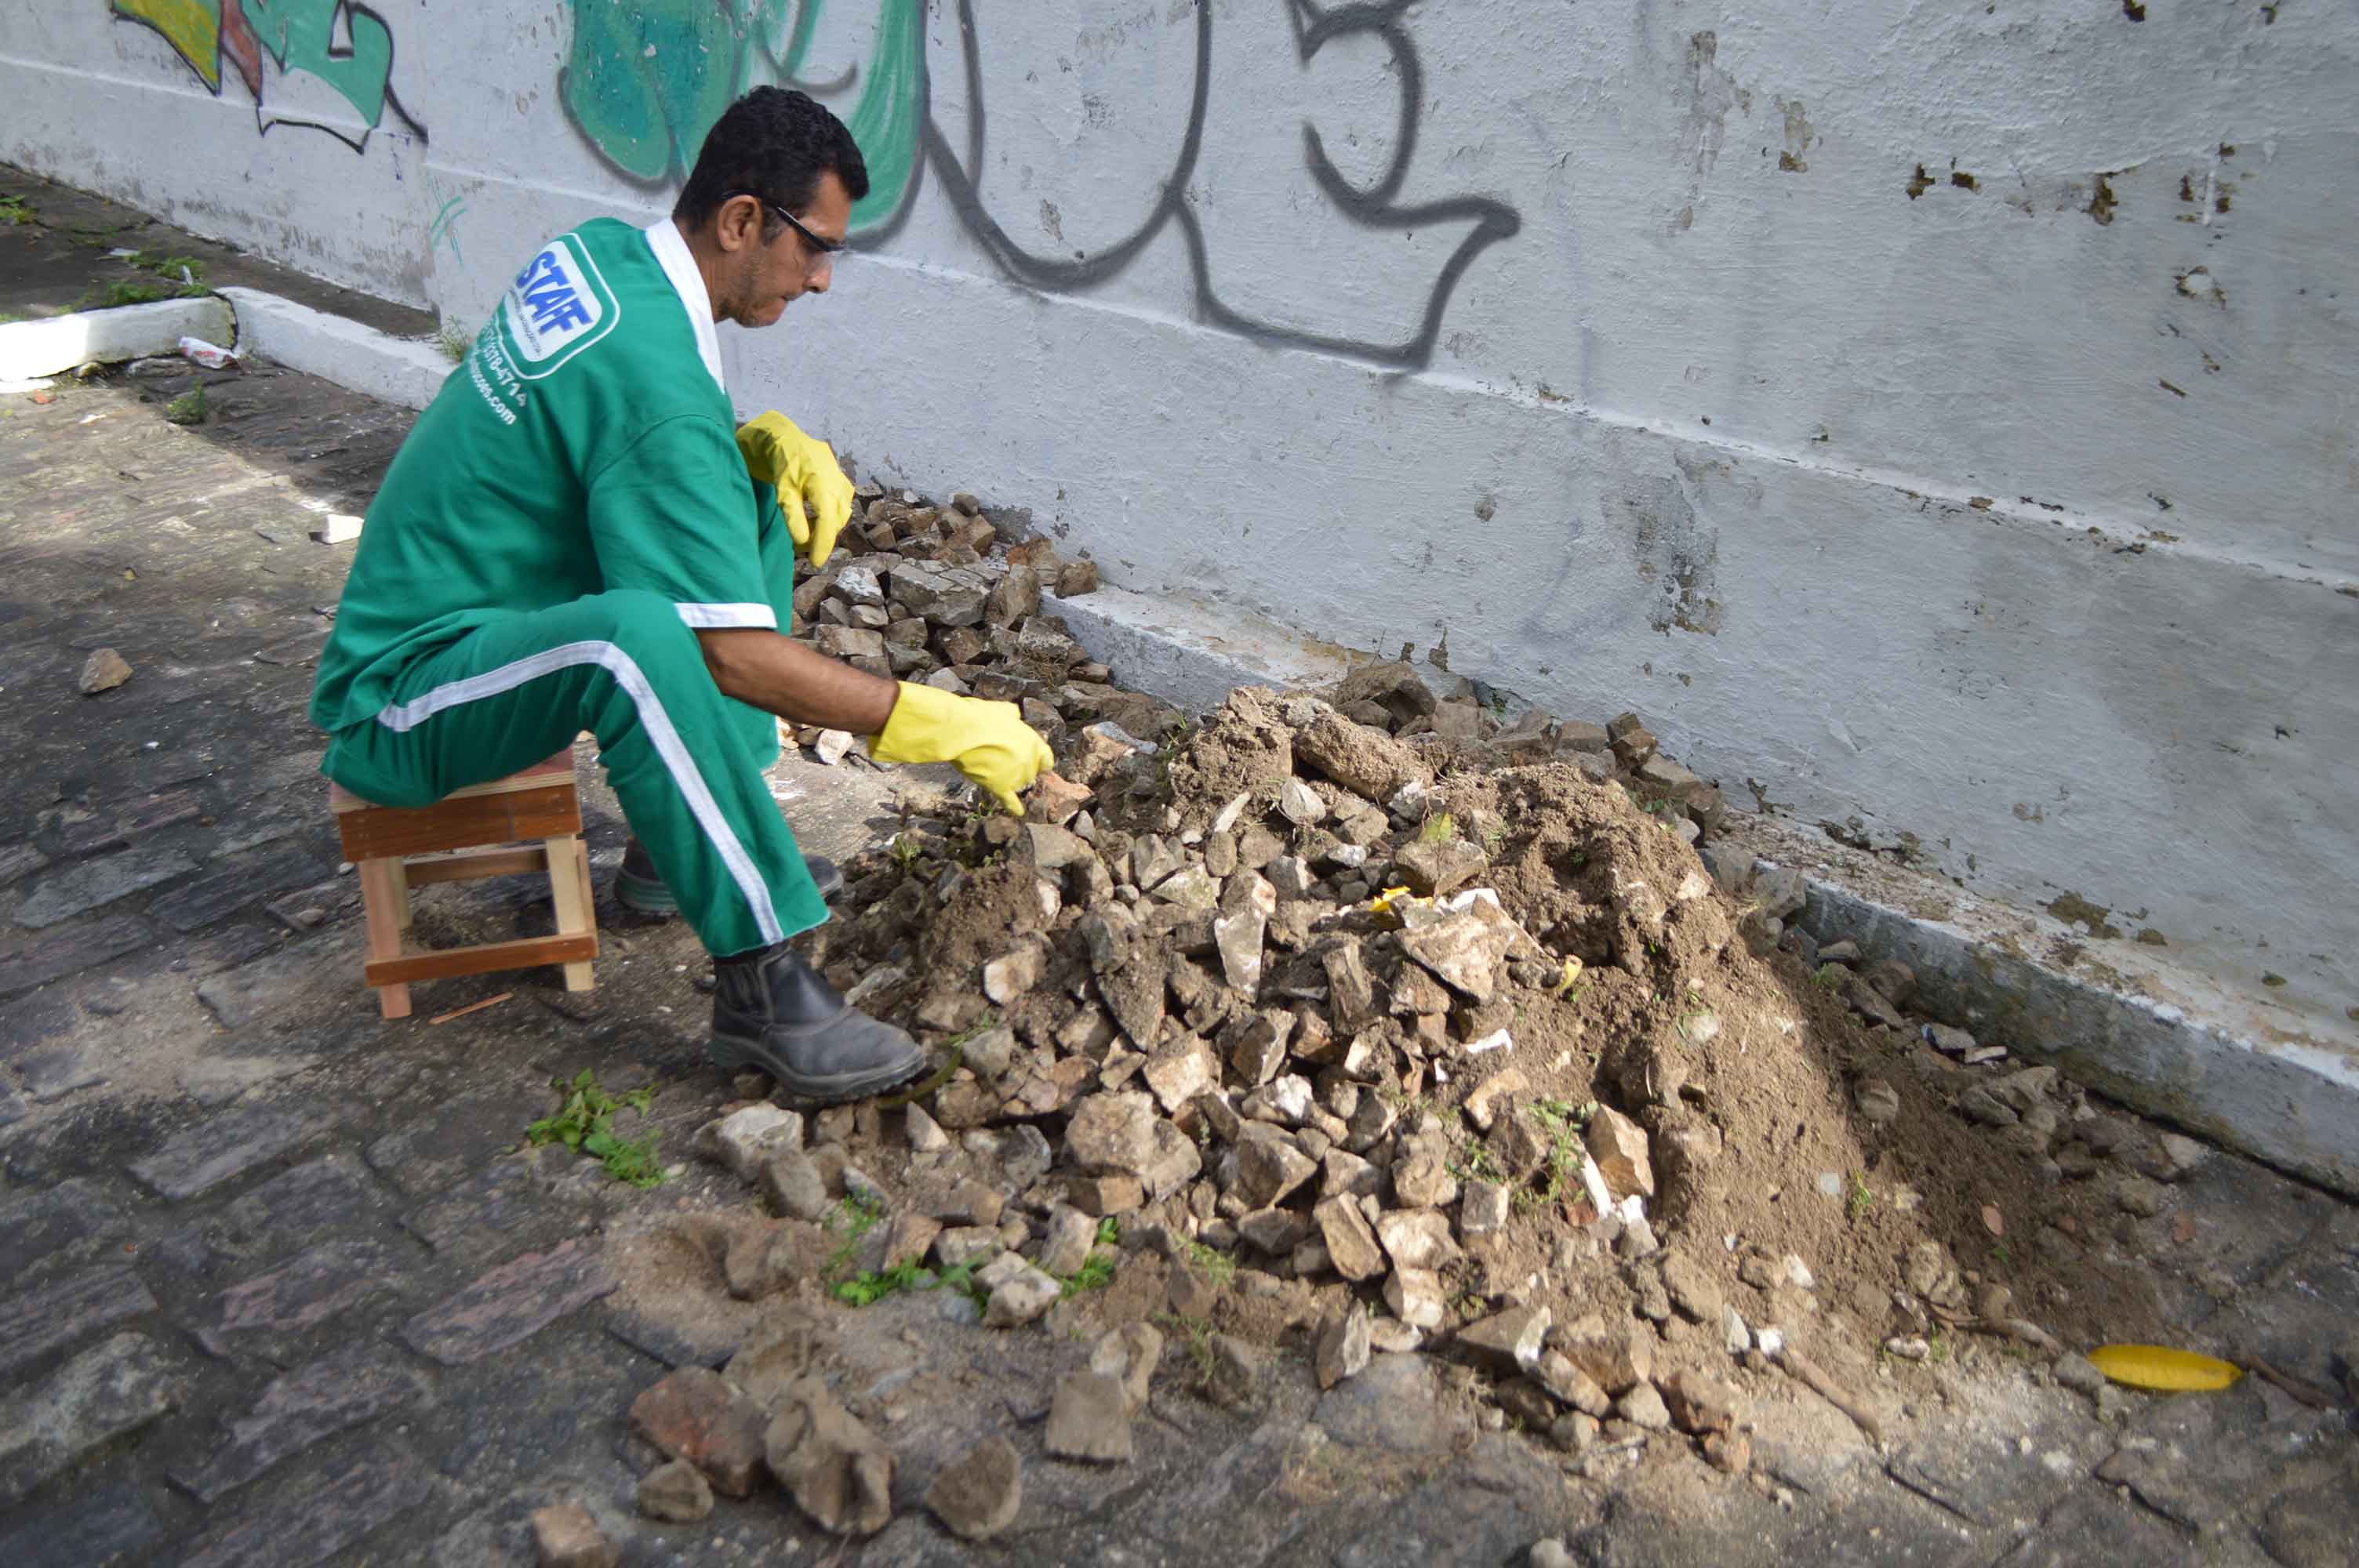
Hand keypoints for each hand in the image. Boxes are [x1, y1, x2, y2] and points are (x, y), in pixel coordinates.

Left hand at [736, 412, 852, 567]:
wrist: (784, 438)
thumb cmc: (781, 462)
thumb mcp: (782, 490)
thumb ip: (793, 516)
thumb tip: (802, 541)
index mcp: (824, 484)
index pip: (828, 522)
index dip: (823, 545)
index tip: (815, 563)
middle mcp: (838, 483)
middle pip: (835, 521)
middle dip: (821, 538)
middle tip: (801, 549)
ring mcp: (842, 481)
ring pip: (839, 514)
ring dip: (825, 528)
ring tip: (807, 534)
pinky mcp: (841, 481)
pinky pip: (840, 505)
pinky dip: (828, 517)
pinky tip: (814, 519)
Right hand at [869, 683, 1053, 814]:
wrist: (962, 733)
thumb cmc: (979, 717)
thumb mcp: (1002, 709)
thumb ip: (1012, 715)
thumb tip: (1014, 714)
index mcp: (1032, 742)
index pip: (1045, 757)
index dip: (1039, 759)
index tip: (1035, 761)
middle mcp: (1028, 761)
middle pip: (1031, 773)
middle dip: (1022, 769)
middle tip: (1008, 764)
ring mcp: (1015, 776)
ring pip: (1019, 784)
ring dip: (1013, 781)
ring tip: (999, 775)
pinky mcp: (1000, 787)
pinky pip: (1010, 801)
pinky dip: (1014, 807)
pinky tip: (1019, 812)